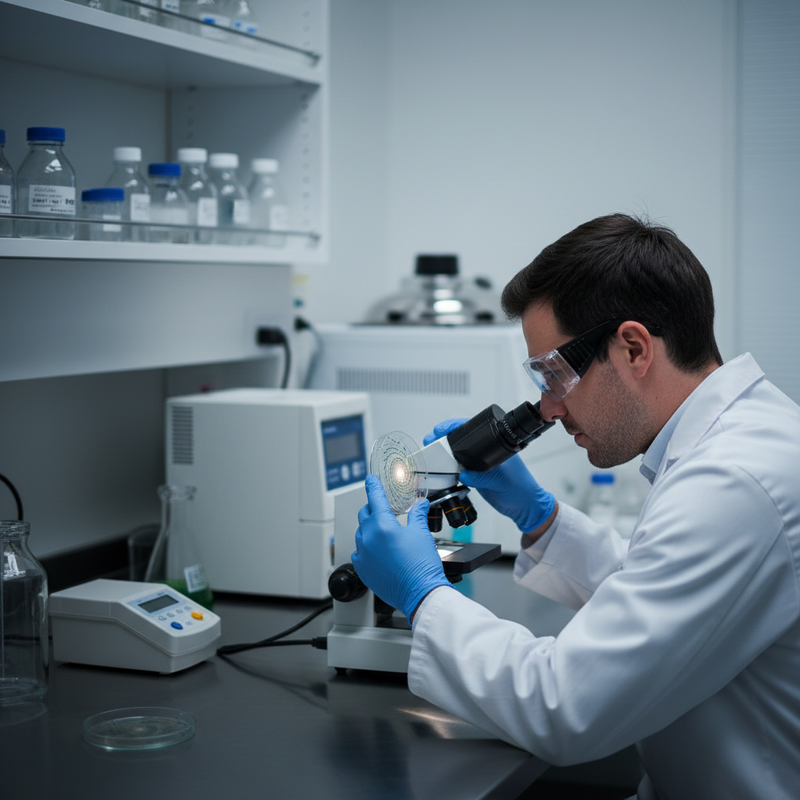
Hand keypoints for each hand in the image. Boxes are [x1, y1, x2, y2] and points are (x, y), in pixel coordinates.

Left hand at [352, 474, 450, 621]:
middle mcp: (368, 538)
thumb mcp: (421, 533)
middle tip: (383, 508)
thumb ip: (418, 514)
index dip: (373, 486)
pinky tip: (378, 551)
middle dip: (372, 508)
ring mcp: (362, 554)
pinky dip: (366, 547)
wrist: (420, 593)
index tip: (370, 479)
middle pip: (364, 514)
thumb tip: (420, 504)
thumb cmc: (421, 566)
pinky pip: (358, 551)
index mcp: (382, 525)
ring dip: (370, 528)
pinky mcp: (362, 569)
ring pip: (361, 533)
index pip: (374, 498)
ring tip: (384, 533)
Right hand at [423, 418, 555, 532]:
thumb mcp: (501, 481)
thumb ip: (482, 477)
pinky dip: (449, 471)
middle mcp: (486, 452)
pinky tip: (442, 472)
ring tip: (431, 456)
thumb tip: (463, 474)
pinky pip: (458, 470)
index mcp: (496, 445)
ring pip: (457, 454)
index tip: (440, 430)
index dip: (454, 426)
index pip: (472, 429)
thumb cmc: (522, 490)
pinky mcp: (476, 476)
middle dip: (444, 439)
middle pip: (461, 440)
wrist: (525, 508)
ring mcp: (480, 464)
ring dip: (444, 455)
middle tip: (430, 441)